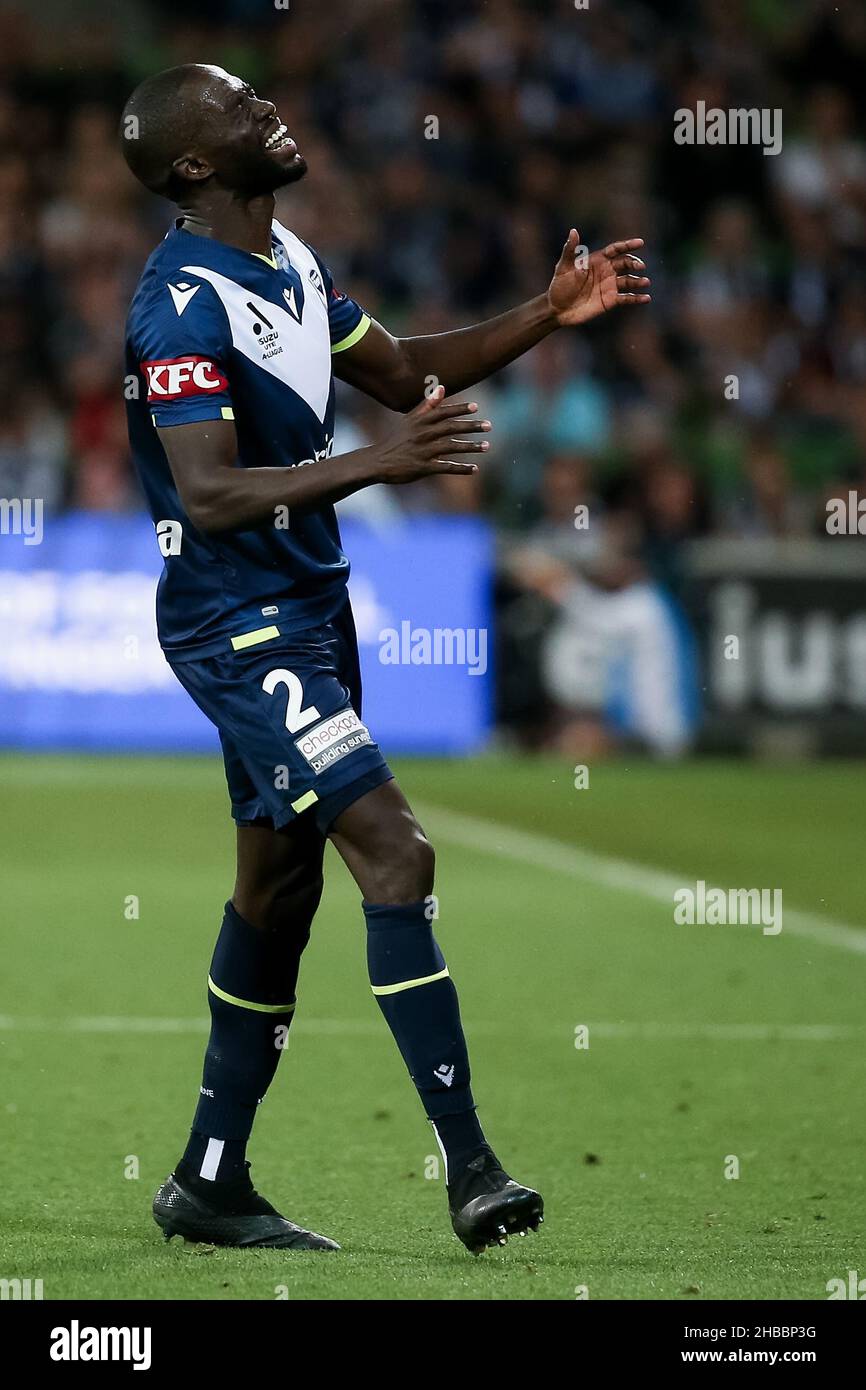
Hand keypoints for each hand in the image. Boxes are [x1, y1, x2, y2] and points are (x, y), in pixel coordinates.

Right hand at [372, 385, 490, 484]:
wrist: (377, 461)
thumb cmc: (396, 439)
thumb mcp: (409, 420)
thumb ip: (427, 404)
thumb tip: (442, 387)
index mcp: (419, 421)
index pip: (442, 412)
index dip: (459, 409)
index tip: (475, 407)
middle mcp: (422, 434)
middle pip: (450, 428)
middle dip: (470, 426)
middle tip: (489, 426)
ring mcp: (423, 451)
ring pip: (451, 447)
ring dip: (470, 447)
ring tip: (486, 446)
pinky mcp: (423, 467)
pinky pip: (446, 467)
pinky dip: (461, 468)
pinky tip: (475, 469)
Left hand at [547, 228, 650, 326]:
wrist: (557, 309)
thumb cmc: (559, 286)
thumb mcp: (563, 267)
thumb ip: (570, 250)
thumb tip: (573, 231)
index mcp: (597, 260)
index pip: (616, 250)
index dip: (628, 245)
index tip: (640, 242)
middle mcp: (606, 271)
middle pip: (625, 263)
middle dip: (634, 263)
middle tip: (640, 266)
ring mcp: (610, 286)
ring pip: (628, 281)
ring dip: (638, 281)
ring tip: (645, 282)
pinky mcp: (610, 301)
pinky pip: (627, 299)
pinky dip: (637, 299)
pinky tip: (646, 298)